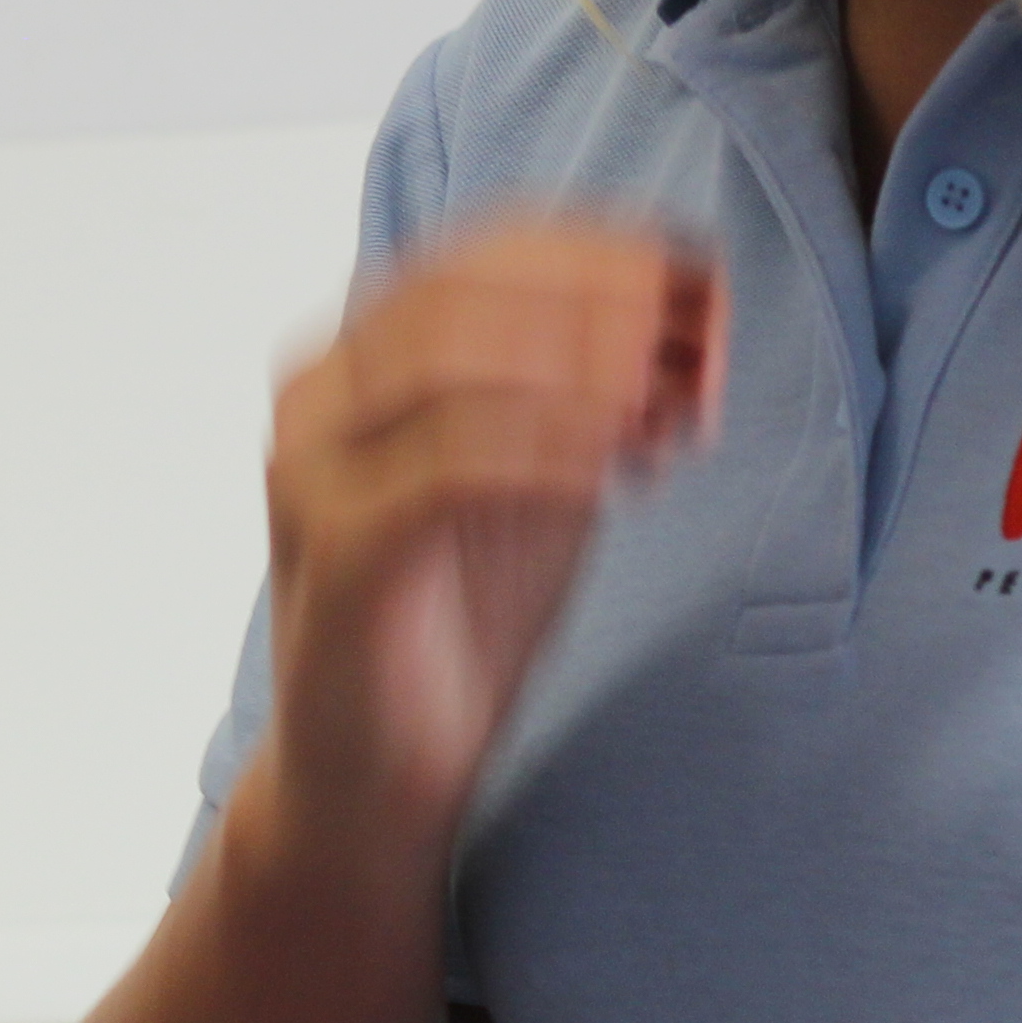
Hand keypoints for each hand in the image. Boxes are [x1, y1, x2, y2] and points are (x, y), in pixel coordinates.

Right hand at [259, 214, 720, 853]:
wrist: (379, 772)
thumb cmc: (458, 617)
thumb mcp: (543, 474)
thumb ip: (588, 393)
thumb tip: (693, 305)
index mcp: (364, 354)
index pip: (483, 249)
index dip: (604, 252)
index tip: (709, 281)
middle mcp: (318, 394)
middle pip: (460, 287)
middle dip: (601, 301)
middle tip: (703, 344)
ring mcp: (311, 468)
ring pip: (442, 356)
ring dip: (580, 366)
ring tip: (669, 405)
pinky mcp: (331, 549)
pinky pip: (443, 465)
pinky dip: (545, 450)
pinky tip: (619, 473)